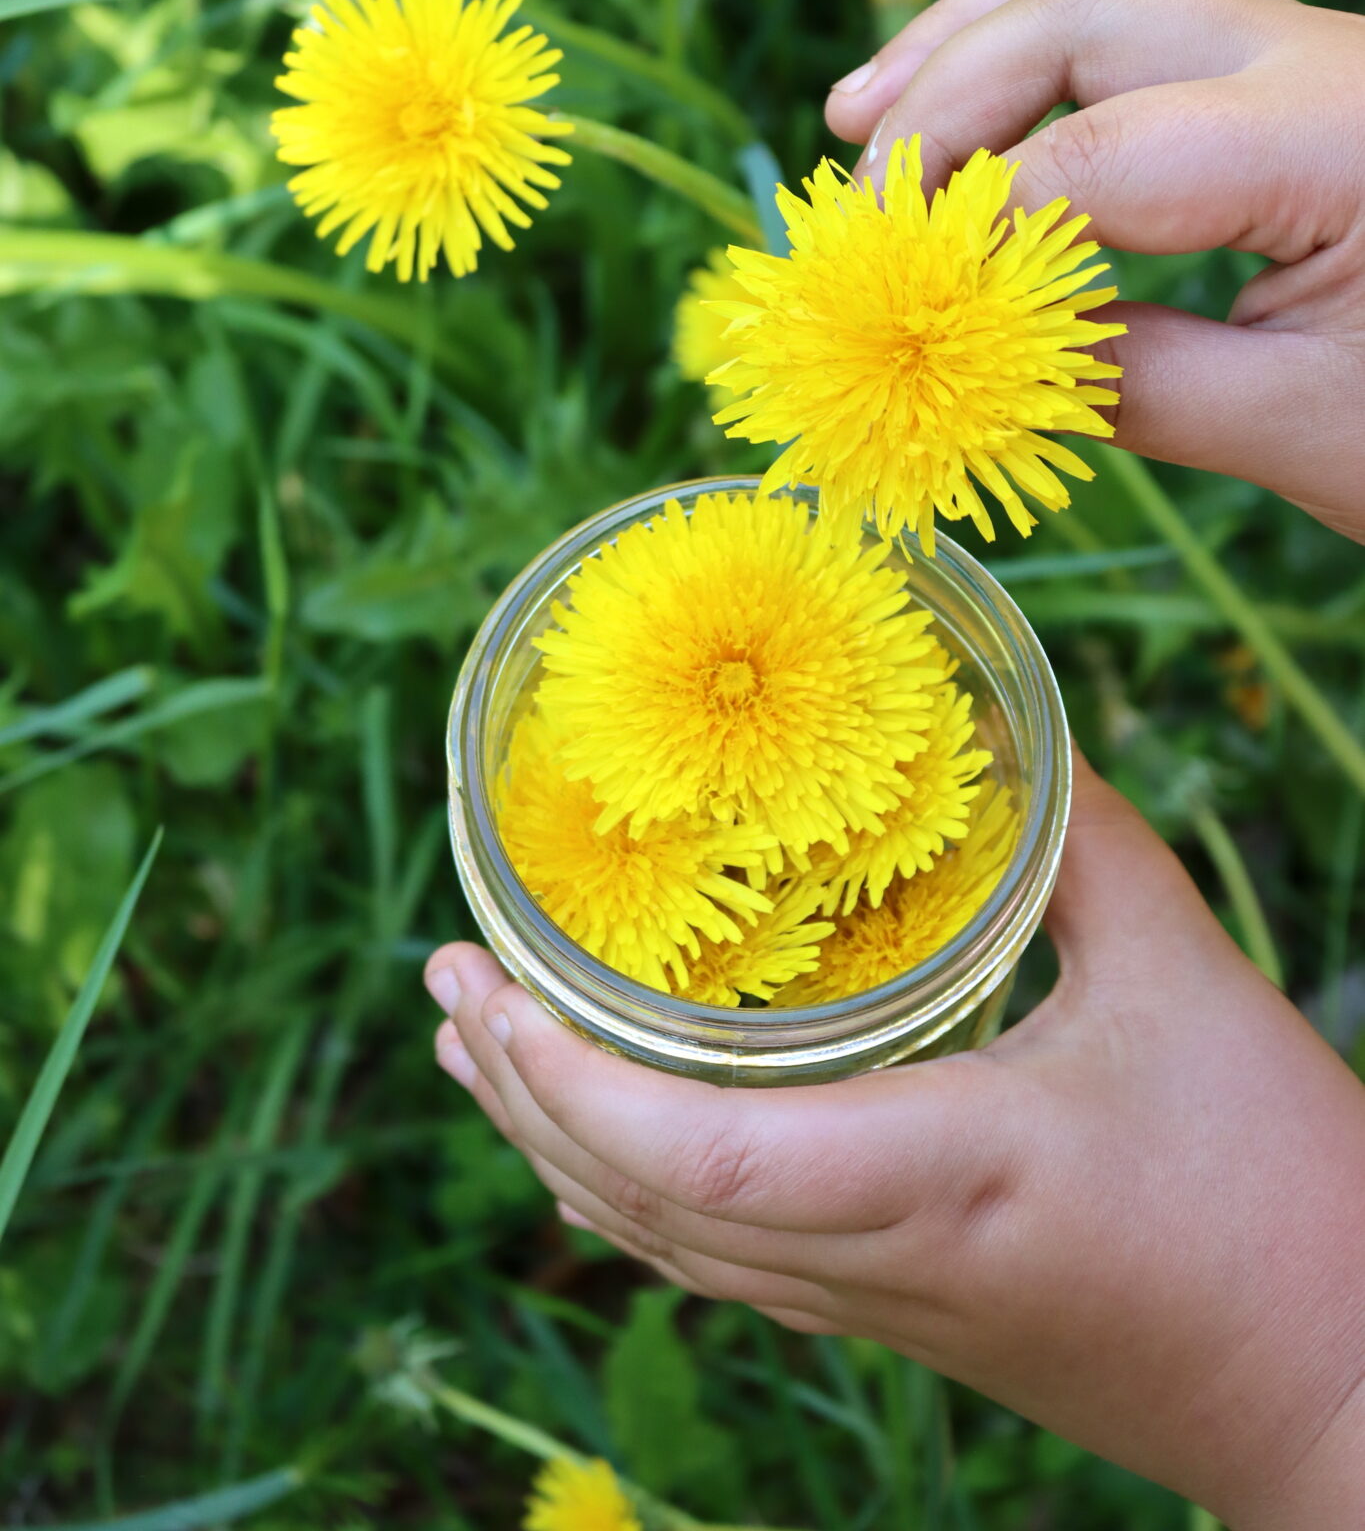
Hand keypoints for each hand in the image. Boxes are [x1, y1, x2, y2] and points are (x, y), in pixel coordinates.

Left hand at [426, 756, 1364, 1529]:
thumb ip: (1087, 851)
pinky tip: (613, 1145)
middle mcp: (876, 1261)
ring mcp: (880, 1309)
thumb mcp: (1190, 987)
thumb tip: (1009, 737)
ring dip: (557, 1145)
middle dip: (519, 1094)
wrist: (1337, 1388)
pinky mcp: (905, 1321)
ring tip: (481, 1051)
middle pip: (642, 1203)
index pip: (697, 1158)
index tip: (482, 989)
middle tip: (445, 982)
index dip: (567, 1084)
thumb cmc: (1277, 1192)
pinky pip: (725, 1263)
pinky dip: (636, 1193)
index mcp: (936, 1173)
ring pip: (669, 1244)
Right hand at [825, 0, 1364, 545]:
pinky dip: (1045, 25)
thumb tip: (980, 358)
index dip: (974, 231)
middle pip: (1084, 13)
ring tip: (861, 103)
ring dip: (973, 30)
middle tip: (862, 201)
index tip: (890, 307)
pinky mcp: (1299, 62)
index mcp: (1337, 137)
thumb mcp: (1317, 434)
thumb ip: (1144, 387)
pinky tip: (982, 71)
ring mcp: (1314, 41)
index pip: (1100, 160)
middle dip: (945, 100)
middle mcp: (1321, 54)